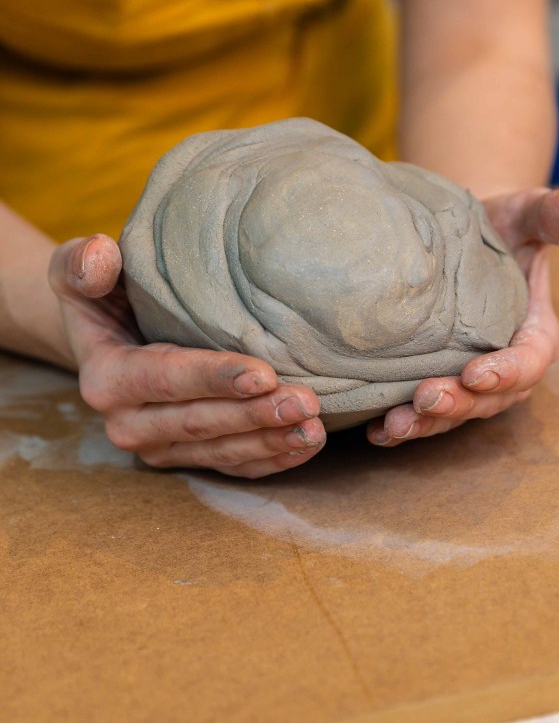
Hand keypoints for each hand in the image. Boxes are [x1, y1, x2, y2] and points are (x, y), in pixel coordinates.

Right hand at [49, 235, 325, 477]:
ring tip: (314, 426)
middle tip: (307, 402)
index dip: (215, 378)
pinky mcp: (186, 457)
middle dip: (255, 416)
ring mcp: (158, 447)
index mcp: (106, 379)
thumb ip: (83, 263)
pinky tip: (307, 443)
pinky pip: (232, 466)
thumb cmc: (103, 290)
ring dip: (270, 442)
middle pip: (200, 423)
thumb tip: (101, 256)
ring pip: (221, 451)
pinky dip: (272, 459)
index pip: (167, 379)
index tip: (264, 374)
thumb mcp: (79, 269)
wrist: (107, 332)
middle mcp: (128, 423)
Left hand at [367, 187, 558, 446]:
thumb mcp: (528, 213)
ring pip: (453, 413)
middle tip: (424, 399)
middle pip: (487, 398)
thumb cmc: (500, 223)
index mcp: (535, 334)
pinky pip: (422, 413)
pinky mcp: (435, 381)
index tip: (475, 373)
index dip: (506, 372)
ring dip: (425, 424)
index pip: (529, 362)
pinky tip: (374, 432)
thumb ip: (558, 215)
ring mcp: (469, 381)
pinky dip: (400, 428)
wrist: (458, 234)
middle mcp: (504, 368)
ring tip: (393, 426)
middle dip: (457, 404)